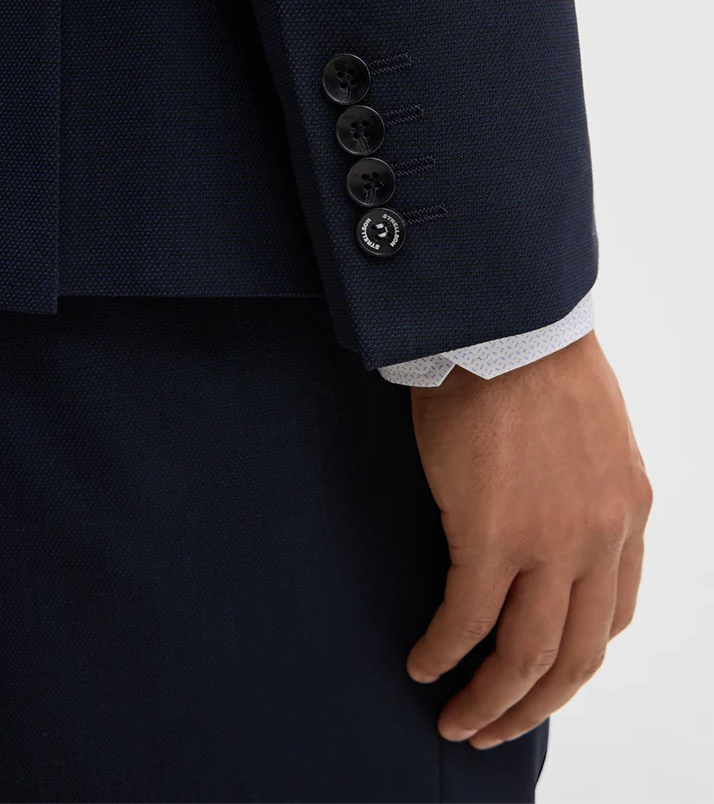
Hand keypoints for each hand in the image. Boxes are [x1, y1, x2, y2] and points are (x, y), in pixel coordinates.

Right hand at [406, 330, 651, 748]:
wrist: (505, 321)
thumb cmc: (535, 358)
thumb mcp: (593, 430)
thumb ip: (588, 486)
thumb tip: (552, 516)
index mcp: (629, 511)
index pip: (615, 614)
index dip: (576, 656)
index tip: (542, 672)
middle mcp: (601, 538)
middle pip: (576, 656)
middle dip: (534, 705)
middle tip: (494, 728)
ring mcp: (550, 542)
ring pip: (526, 657)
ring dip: (490, 702)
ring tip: (456, 721)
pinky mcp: (491, 536)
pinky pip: (465, 622)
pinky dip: (441, 654)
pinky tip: (420, 664)